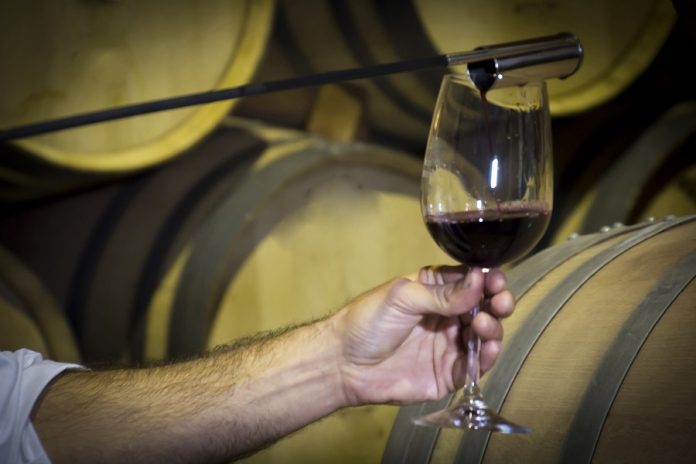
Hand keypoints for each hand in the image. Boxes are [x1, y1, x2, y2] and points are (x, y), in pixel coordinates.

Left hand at [333, 266, 513, 405]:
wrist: (344, 364)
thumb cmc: (366, 323)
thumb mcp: (402, 297)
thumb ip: (442, 293)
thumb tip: (479, 281)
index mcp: (435, 290)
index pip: (472, 281)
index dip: (489, 280)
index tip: (497, 280)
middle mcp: (447, 316)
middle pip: (485, 308)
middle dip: (498, 303)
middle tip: (500, 302)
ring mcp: (449, 345)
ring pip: (485, 336)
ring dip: (493, 328)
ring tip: (484, 325)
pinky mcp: (448, 374)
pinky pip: (475, 366)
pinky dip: (486, 357)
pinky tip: (487, 347)